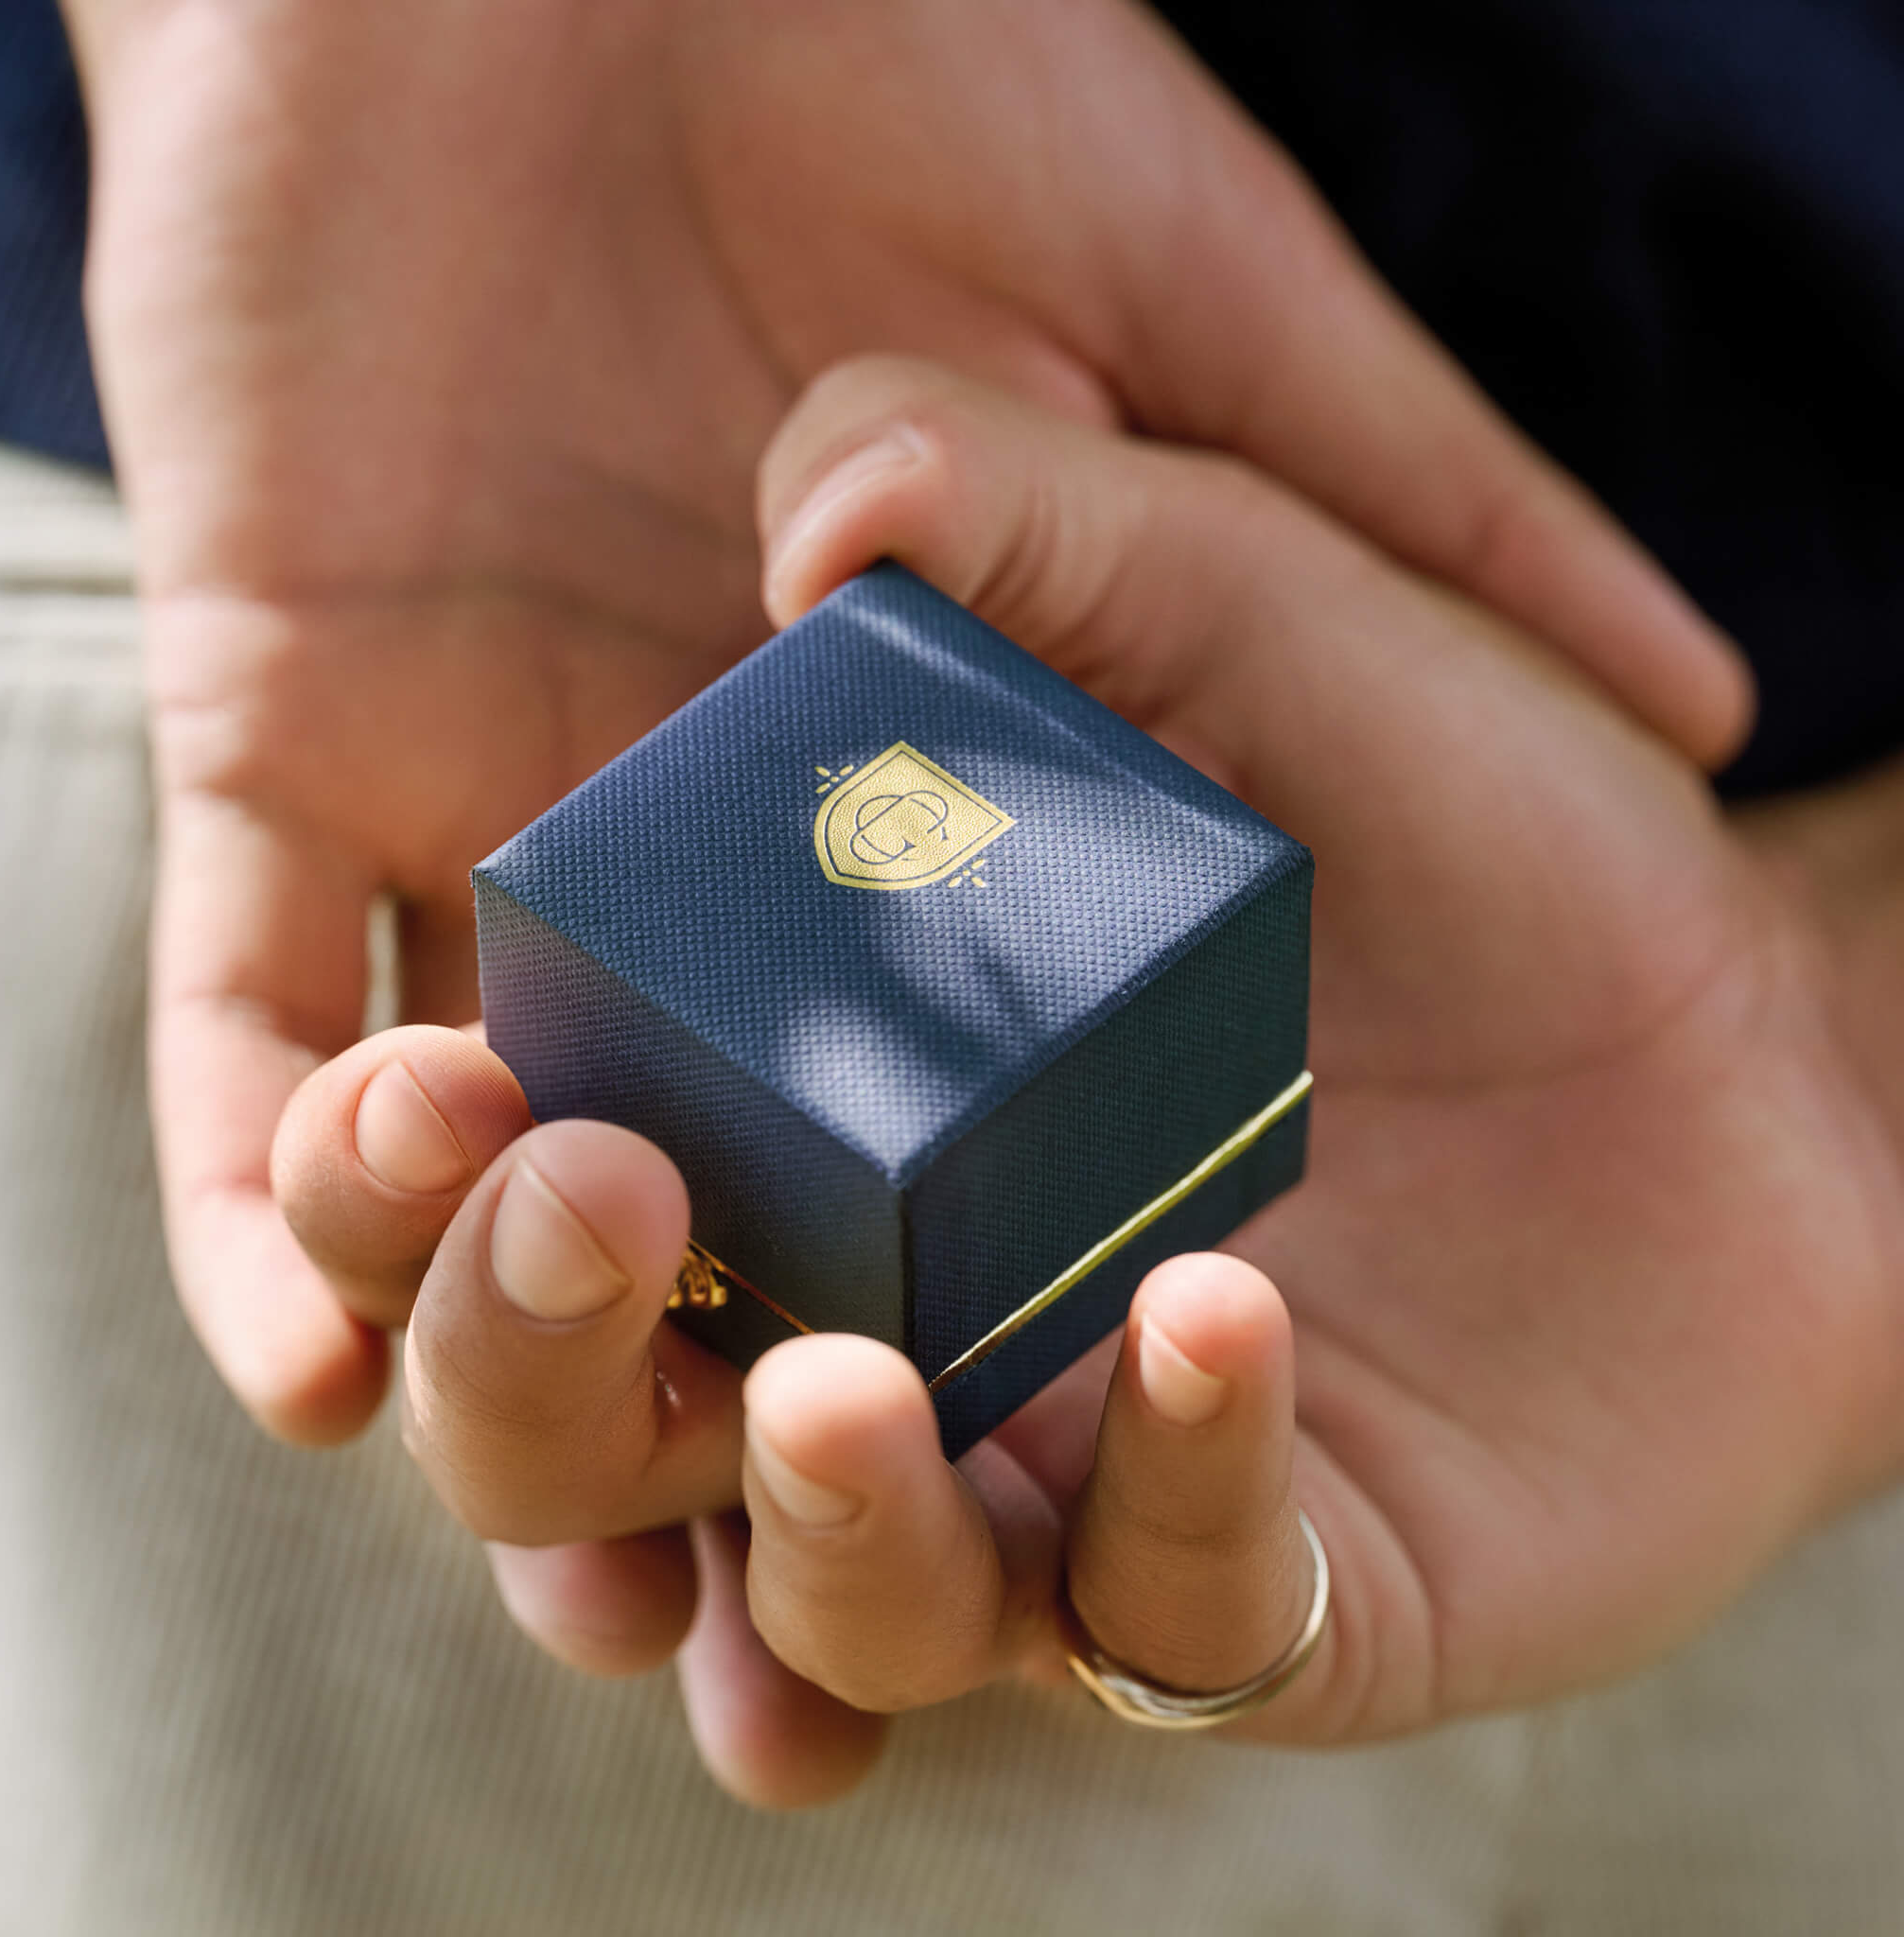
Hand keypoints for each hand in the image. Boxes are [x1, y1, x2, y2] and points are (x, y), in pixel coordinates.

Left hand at [57, 0, 1752, 1437]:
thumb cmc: (926, 56)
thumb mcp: (1219, 315)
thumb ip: (1439, 523)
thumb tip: (1698, 708)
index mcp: (892, 819)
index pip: (941, 1154)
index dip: (982, 1365)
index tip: (1036, 1555)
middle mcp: (673, 859)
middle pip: (689, 1228)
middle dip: (720, 1452)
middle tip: (796, 1666)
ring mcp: (458, 820)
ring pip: (440, 1187)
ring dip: (496, 1381)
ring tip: (577, 1567)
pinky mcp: (273, 746)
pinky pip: (220, 1041)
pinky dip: (257, 1221)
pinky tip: (327, 1378)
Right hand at [272, 357, 1901, 1804]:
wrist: (1739, 1025)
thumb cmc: (1473, 813)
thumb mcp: (1251, 603)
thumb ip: (1030, 518)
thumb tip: (817, 508)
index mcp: (811, 1110)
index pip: (514, 1180)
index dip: (392, 1173)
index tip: (410, 1085)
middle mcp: (888, 1313)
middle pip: (591, 1440)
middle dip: (521, 1367)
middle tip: (582, 1214)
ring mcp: (1064, 1477)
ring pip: (835, 1604)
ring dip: (794, 1524)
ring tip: (839, 1384)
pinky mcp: (1258, 1587)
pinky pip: (1160, 1620)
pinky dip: (1169, 1498)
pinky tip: (1211, 1317)